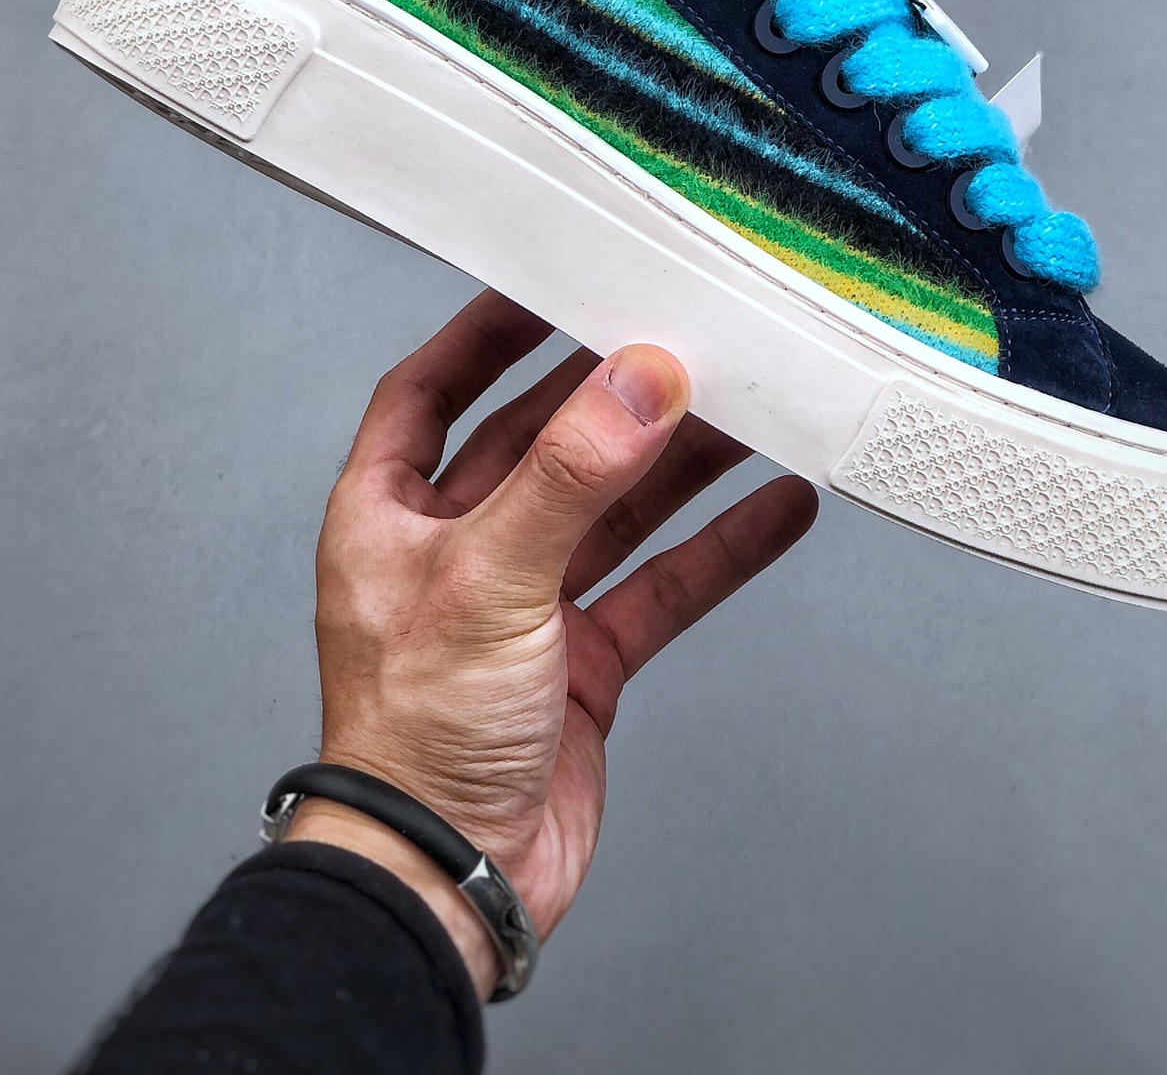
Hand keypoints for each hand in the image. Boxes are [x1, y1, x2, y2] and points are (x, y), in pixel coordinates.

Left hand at [284, 288, 816, 996]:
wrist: (448, 887)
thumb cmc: (413, 742)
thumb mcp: (487, 581)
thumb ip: (569, 477)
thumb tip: (636, 380)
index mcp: (391, 514)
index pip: (433, 390)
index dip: (485, 332)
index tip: (549, 280)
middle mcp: (458, 549)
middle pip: (545, 442)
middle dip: (612, 395)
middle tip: (681, 337)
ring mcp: (527, 606)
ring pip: (616, 510)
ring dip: (681, 463)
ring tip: (753, 406)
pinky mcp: (585, 663)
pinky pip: (662, 585)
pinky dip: (719, 548)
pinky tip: (775, 508)